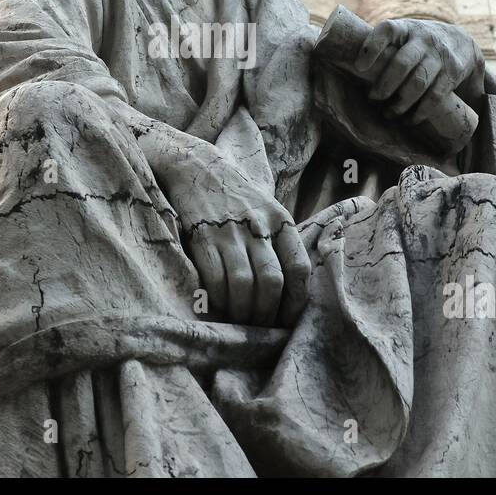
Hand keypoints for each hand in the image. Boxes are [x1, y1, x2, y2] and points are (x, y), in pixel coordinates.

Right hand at [162, 154, 309, 328]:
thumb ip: (281, 242)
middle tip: (260, 327)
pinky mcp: (202, 236)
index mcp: (280, 220)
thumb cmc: (236, 196)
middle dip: (267, 313)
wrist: (196, 166)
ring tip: (240, 322)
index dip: (297, 301)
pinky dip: (219, 299)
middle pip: (272, 281)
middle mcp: (259, 226)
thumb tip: (292, 290)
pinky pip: (214, 278)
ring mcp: (230, 231)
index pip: (299, 267)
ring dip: (243, 312)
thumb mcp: (267, 209)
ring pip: (244, 285)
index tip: (289, 320)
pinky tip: (219, 305)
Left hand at [354, 18, 483, 127]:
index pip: (387, 30)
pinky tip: (410, 120)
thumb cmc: (418, 43)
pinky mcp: (452, 72)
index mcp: (405, 28)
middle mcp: (423, 39)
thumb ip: (383, 47)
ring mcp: (439, 55)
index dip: (372, 47)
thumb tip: (344, 67)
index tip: (359, 66)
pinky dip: (420, 111)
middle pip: (402, 63)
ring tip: (389, 114)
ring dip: (401, 103)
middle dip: (385, 86)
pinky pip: (435, 95)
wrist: (460, 42)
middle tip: (373, 99)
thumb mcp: (404, 35)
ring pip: (418, 82)